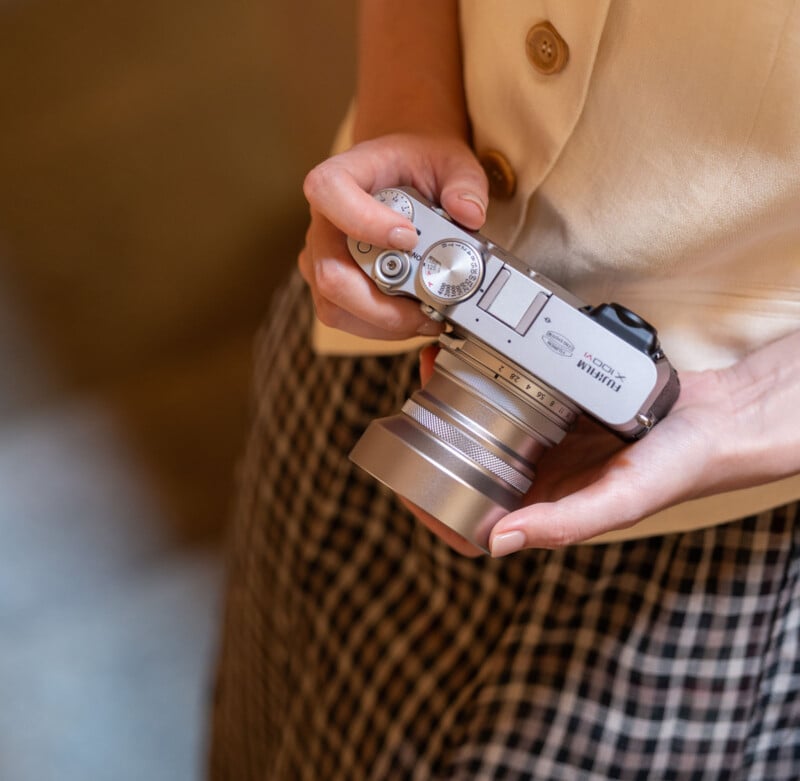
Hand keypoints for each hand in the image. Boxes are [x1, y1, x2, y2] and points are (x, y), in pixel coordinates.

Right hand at [298, 133, 487, 339]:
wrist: (403, 175)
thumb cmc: (417, 164)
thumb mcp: (450, 160)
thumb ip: (465, 183)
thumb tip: (470, 214)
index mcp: (343, 176)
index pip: (330, 192)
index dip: (364, 221)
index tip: (409, 238)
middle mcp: (324, 221)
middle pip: (329, 273)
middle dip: (381, 303)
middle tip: (426, 307)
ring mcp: (323, 258)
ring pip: (335, 307)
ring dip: (384, 323)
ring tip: (427, 318)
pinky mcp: (333, 286)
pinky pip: (347, 319)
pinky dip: (383, 328)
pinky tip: (415, 319)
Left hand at [412, 329, 799, 556]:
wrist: (715, 418)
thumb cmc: (677, 468)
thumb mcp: (621, 500)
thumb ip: (564, 524)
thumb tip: (498, 543)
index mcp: (543, 508)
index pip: (471, 524)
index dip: (429, 511)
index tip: (400, 479)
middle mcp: (537, 477)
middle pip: (466, 467)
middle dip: (430, 440)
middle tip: (409, 408)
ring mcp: (544, 441)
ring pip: (481, 426)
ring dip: (451, 400)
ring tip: (430, 368)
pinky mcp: (556, 409)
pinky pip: (510, 393)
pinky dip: (487, 375)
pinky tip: (471, 353)